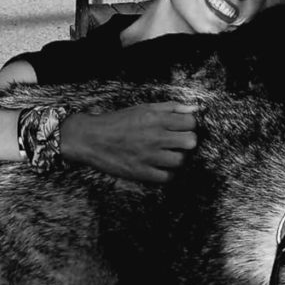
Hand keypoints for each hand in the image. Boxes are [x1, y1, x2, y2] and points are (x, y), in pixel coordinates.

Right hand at [60, 102, 199, 182]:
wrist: (90, 138)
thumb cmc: (118, 122)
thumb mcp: (143, 108)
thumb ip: (170, 108)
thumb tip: (194, 109)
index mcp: (155, 119)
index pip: (190, 123)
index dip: (188, 126)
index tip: (180, 128)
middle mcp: (154, 137)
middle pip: (190, 142)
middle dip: (186, 141)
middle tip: (176, 142)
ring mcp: (149, 156)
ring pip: (180, 161)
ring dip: (177, 158)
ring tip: (167, 154)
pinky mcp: (142, 172)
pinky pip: (168, 177)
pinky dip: (167, 173)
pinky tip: (160, 166)